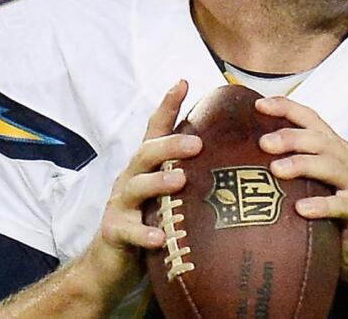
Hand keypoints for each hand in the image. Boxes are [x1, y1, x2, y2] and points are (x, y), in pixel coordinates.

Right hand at [84, 81, 202, 297]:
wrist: (109, 267)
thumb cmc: (149, 225)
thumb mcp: (168, 198)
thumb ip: (190, 180)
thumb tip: (238, 166)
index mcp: (147, 168)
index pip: (156, 130)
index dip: (168, 105)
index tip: (183, 81)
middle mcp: (131, 179)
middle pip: (146, 153)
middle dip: (170, 145)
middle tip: (196, 143)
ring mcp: (120, 205)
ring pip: (136, 187)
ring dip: (158, 182)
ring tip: (179, 182)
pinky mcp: (114, 232)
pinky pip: (128, 231)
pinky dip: (144, 234)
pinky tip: (160, 238)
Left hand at [254, 96, 347, 290]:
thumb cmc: (330, 221)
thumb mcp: (310, 189)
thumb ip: (291, 172)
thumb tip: (243, 163)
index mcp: (337, 150)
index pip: (312, 120)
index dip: (287, 108)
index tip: (259, 104)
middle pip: (320, 140)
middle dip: (290, 137)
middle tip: (263, 143)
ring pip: (330, 165)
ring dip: (302, 164)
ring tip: (276, 170)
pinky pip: (340, 204)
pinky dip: (321, 204)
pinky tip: (301, 209)